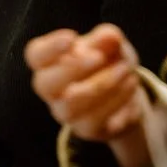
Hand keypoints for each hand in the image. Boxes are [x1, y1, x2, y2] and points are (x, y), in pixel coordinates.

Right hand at [25, 24, 149, 166]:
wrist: (126, 90)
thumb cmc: (109, 59)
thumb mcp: (110, 43)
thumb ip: (107, 38)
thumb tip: (110, 36)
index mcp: (49, 62)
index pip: (36, 55)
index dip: (50, 48)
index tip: (72, 37)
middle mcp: (52, 90)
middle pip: (45, 84)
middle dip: (72, 68)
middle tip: (98, 56)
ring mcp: (67, 113)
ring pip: (71, 106)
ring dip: (101, 86)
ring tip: (125, 70)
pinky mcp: (87, 130)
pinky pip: (96, 121)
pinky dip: (116, 101)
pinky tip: (131, 86)